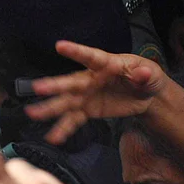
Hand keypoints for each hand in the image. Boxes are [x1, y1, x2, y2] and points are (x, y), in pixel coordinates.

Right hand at [24, 41, 167, 144]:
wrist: (144, 96)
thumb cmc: (146, 77)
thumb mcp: (151, 74)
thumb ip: (145, 74)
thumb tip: (143, 73)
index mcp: (105, 64)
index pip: (90, 57)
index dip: (76, 51)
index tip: (59, 46)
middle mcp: (90, 79)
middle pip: (70, 82)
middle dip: (55, 85)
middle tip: (38, 88)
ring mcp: (86, 95)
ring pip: (65, 102)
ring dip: (49, 108)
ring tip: (32, 113)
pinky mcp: (87, 110)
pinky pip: (73, 120)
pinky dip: (63, 129)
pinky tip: (53, 137)